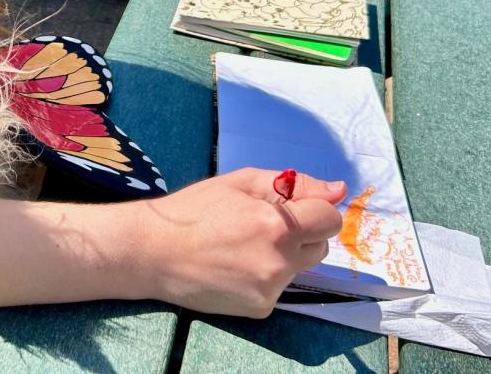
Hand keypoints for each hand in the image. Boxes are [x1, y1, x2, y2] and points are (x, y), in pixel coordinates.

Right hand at [139, 169, 345, 317]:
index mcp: (278, 225)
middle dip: (302, 232)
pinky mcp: (260, 308)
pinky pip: (278, 287)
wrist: (153, 252)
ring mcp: (270, 289)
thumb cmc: (194, 210)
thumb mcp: (240, 182)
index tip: (294, 206)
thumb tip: (338, 190)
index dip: (315, 209)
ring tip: (243, 245)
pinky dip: (265, 275)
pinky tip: (235, 266)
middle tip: (262, 223)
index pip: (329, 219)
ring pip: (299, 267)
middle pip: (320, 246)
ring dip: (283, 254)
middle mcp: (280, 262)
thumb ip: (293, 184)